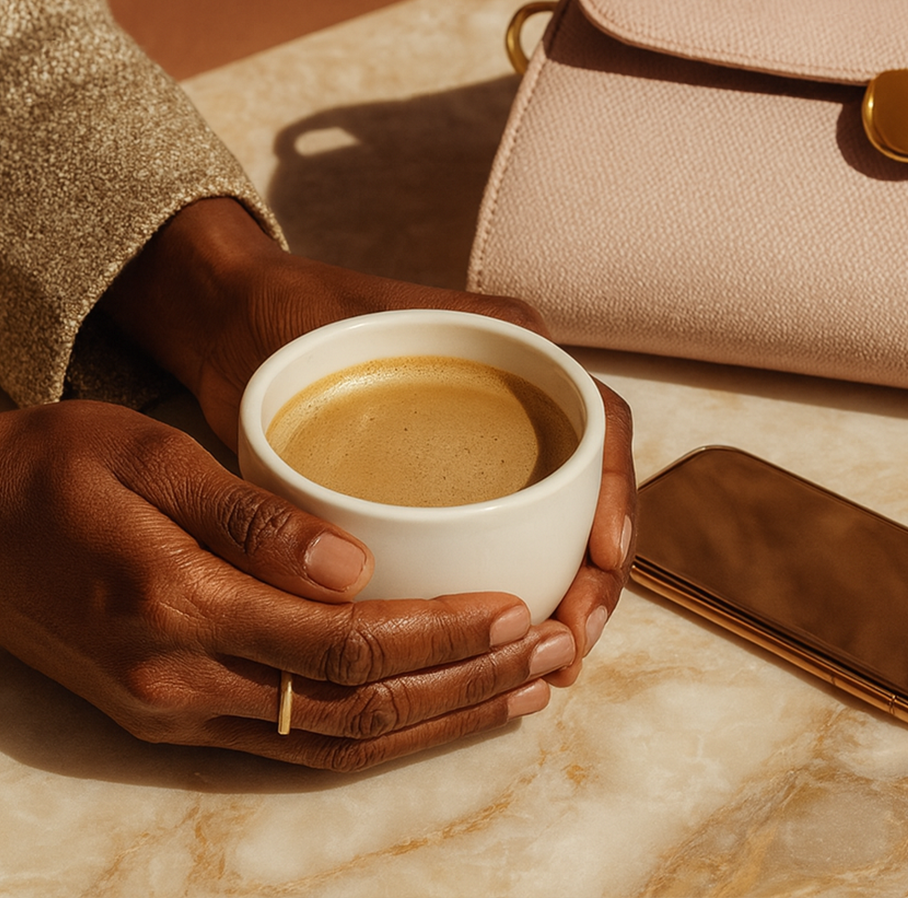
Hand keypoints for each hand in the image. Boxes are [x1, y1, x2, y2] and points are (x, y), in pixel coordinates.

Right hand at [0, 401, 580, 770]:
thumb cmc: (59, 469)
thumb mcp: (145, 456)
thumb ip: (246, 517)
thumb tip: (354, 563)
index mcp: (176, 603)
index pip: (344, 640)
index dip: (442, 633)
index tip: (518, 610)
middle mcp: (181, 681)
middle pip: (357, 709)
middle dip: (466, 686)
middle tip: (550, 657)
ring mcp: (176, 713)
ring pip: (336, 744)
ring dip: (437, 722)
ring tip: (522, 694)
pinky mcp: (174, 719)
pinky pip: (296, 747)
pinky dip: (378, 738)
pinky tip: (432, 714)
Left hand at [104, 198, 635, 680]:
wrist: (239, 320)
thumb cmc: (288, 315)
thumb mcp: (331, 341)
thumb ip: (355, 409)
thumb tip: (359, 545)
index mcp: (510, 349)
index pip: (598, 422)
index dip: (614, 492)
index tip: (603, 558)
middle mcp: (511, 400)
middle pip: (589, 489)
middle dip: (597, 571)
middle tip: (572, 642)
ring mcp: (482, 447)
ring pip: (555, 526)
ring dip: (566, 593)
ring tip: (554, 664)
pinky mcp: (446, 487)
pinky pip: (503, 541)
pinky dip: (516, 591)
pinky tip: (500, 650)